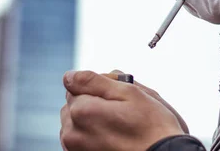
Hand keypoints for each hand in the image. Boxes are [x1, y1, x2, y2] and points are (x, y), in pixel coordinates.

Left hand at [60, 70, 184, 150]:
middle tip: (120, 112)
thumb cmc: (151, 127)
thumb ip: (94, 80)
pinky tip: (111, 137)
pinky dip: (90, 135)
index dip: (98, 87)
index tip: (118, 97)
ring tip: (116, 127)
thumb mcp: (129, 92)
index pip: (76, 85)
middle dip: (92, 102)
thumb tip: (69, 76)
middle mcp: (72, 133)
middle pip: (74, 104)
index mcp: (82, 110)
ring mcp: (74, 149)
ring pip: (75, 122)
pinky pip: (78, 139)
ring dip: (91, 119)